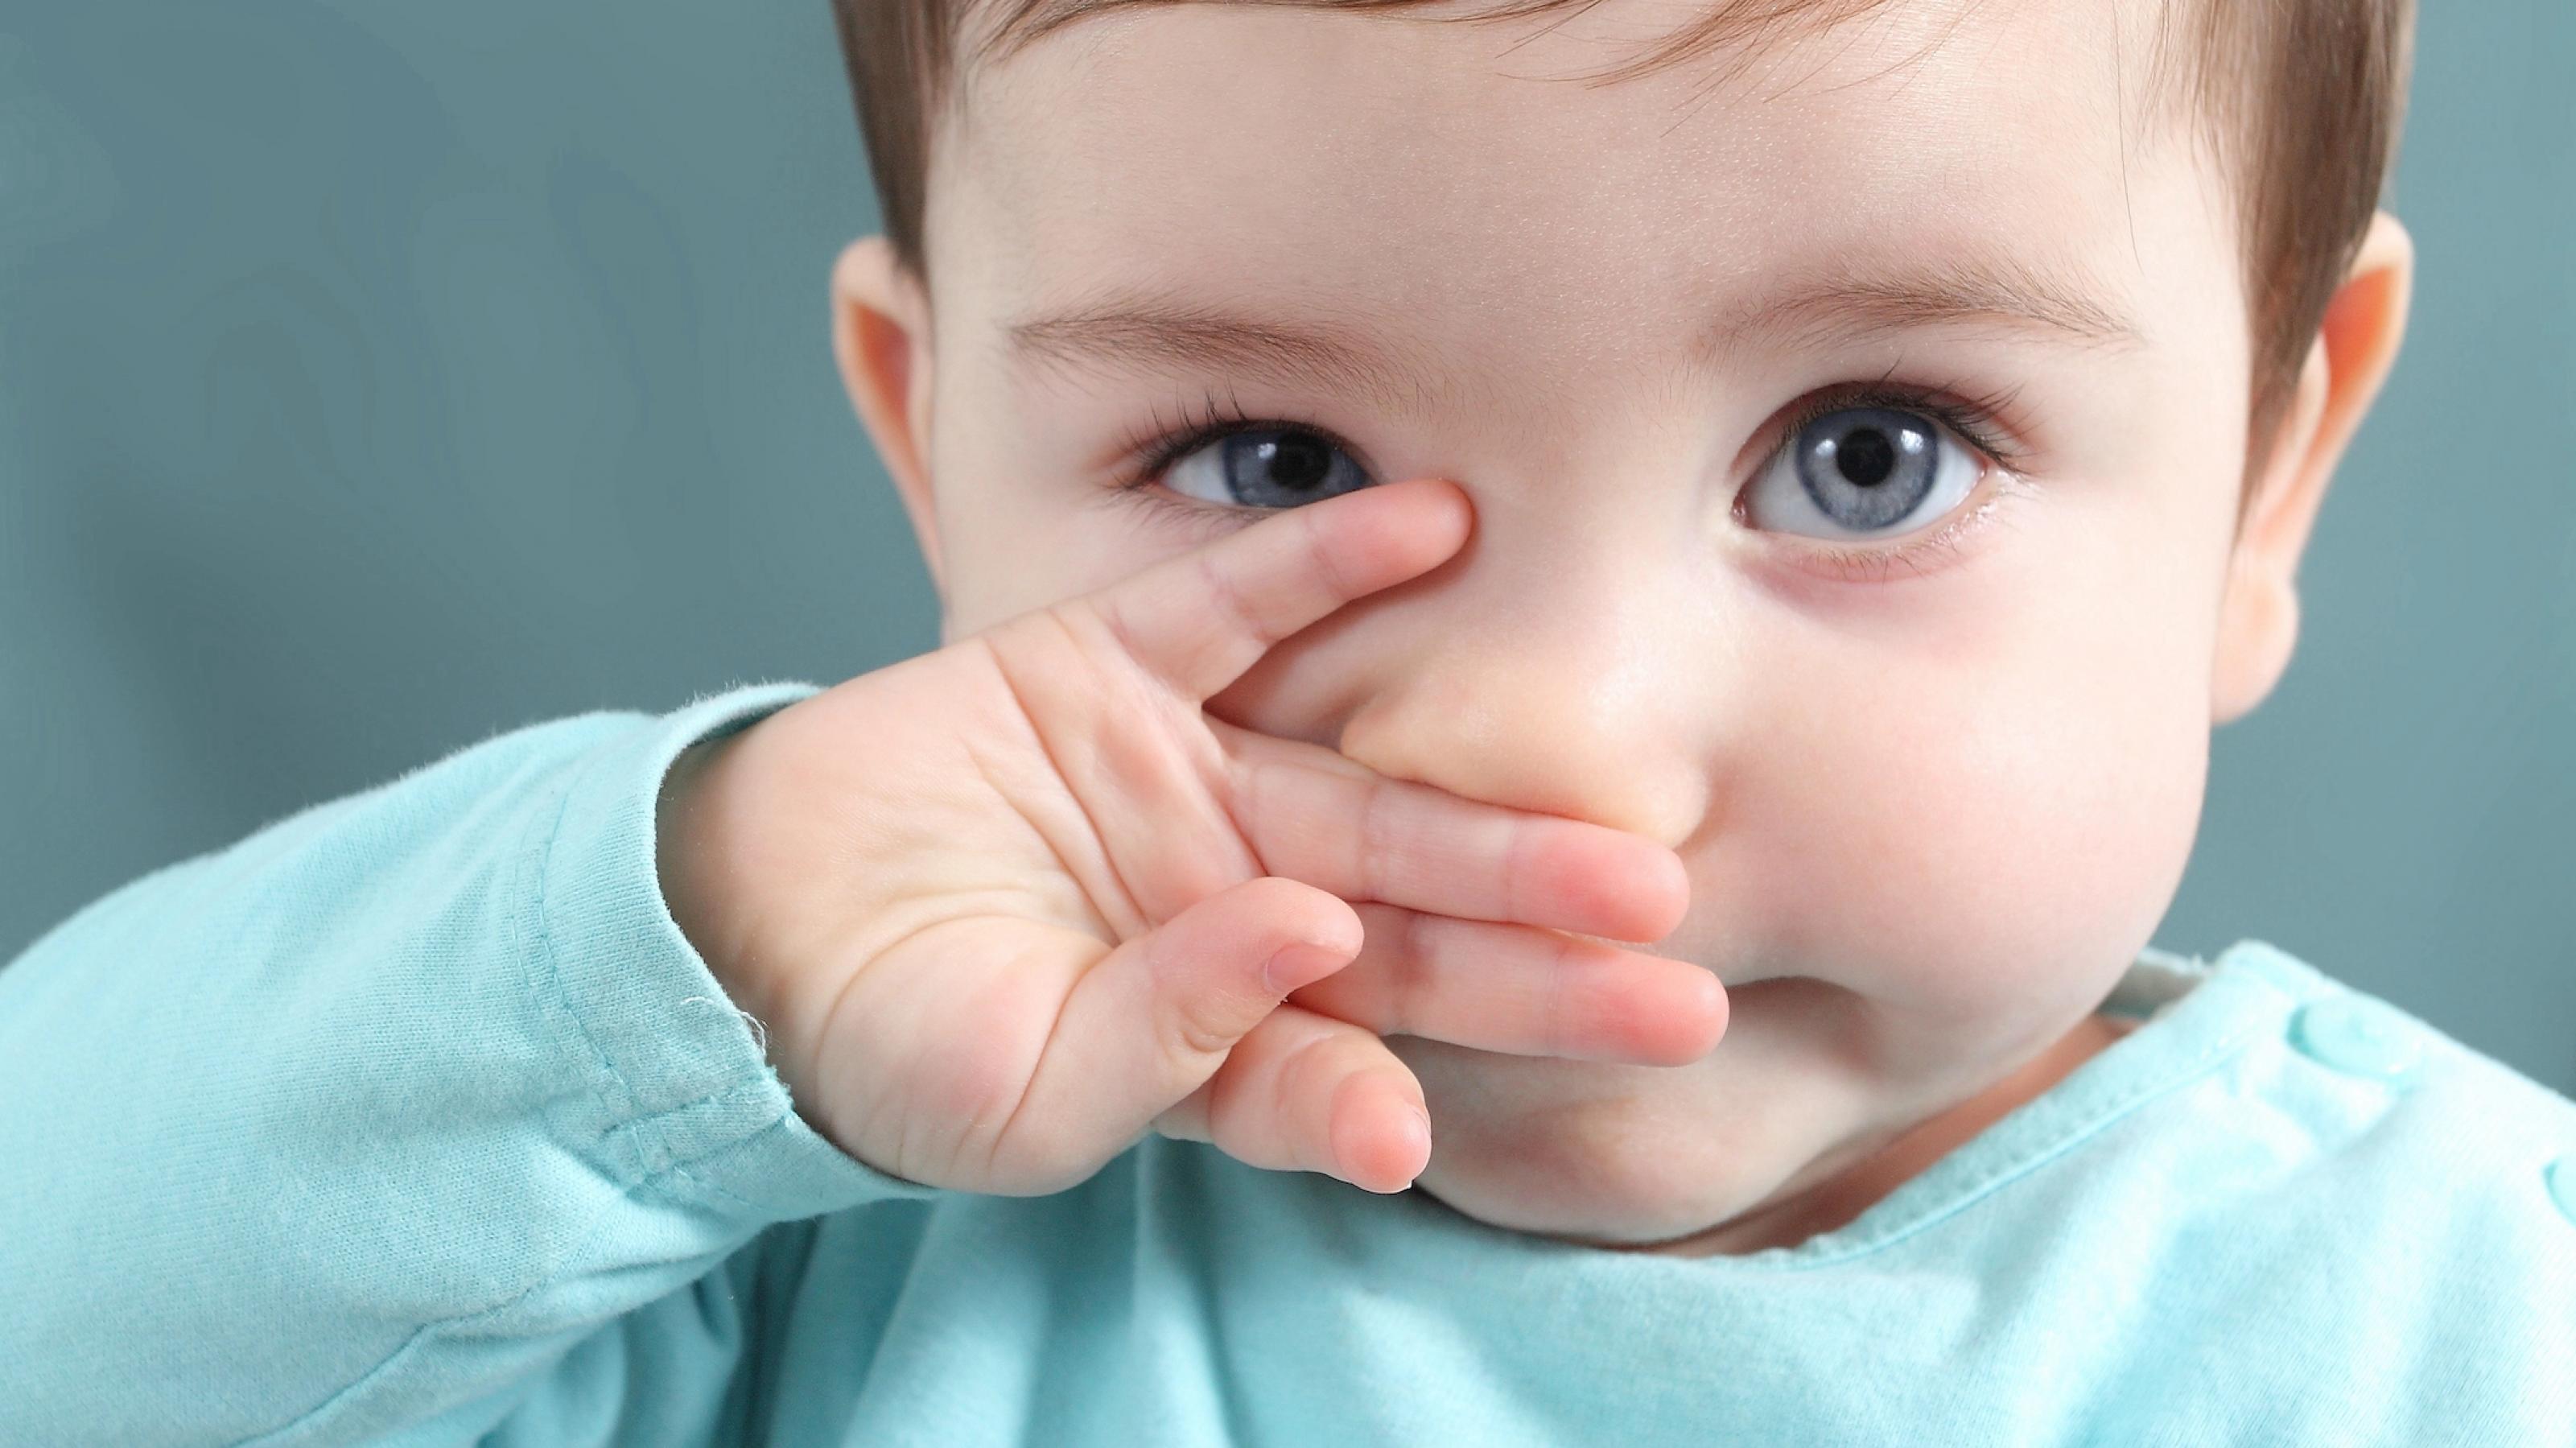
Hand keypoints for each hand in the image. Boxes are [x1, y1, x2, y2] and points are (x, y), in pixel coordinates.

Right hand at [657, 476, 1725, 1197]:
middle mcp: (1233, 903)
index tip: (1635, 1026)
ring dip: (1485, 778)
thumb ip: (1173, 1045)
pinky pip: (1230, 602)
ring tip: (1619, 793)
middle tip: (1682, 919)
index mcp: (1220, 1027)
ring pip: (1359, 776)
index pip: (1383, 1039)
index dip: (1504, 1038)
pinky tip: (1441, 522)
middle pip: (1416, 913)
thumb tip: (1321, 956)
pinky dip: (1324, 560)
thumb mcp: (1018, 1090)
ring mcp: (1181, 779)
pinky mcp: (1107, 665)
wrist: (732, 923)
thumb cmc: (879, 1041)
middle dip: (1546, 920)